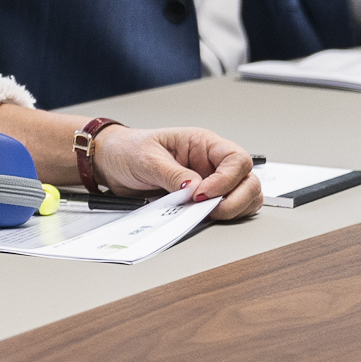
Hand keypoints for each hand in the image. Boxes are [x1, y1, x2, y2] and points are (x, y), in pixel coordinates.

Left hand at [91, 123, 262, 221]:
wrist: (111, 162)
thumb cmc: (129, 150)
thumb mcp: (147, 158)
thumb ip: (172, 174)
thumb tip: (195, 188)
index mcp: (203, 144)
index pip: (236, 159)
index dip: (226, 180)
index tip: (203, 195)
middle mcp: (212, 162)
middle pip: (248, 181)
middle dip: (236, 200)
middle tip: (211, 211)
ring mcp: (211, 181)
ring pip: (245, 197)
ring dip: (233, 210)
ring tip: (207, 215)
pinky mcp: (203, 199)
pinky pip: (228, 209)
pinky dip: (224, 217)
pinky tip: (203, 217)